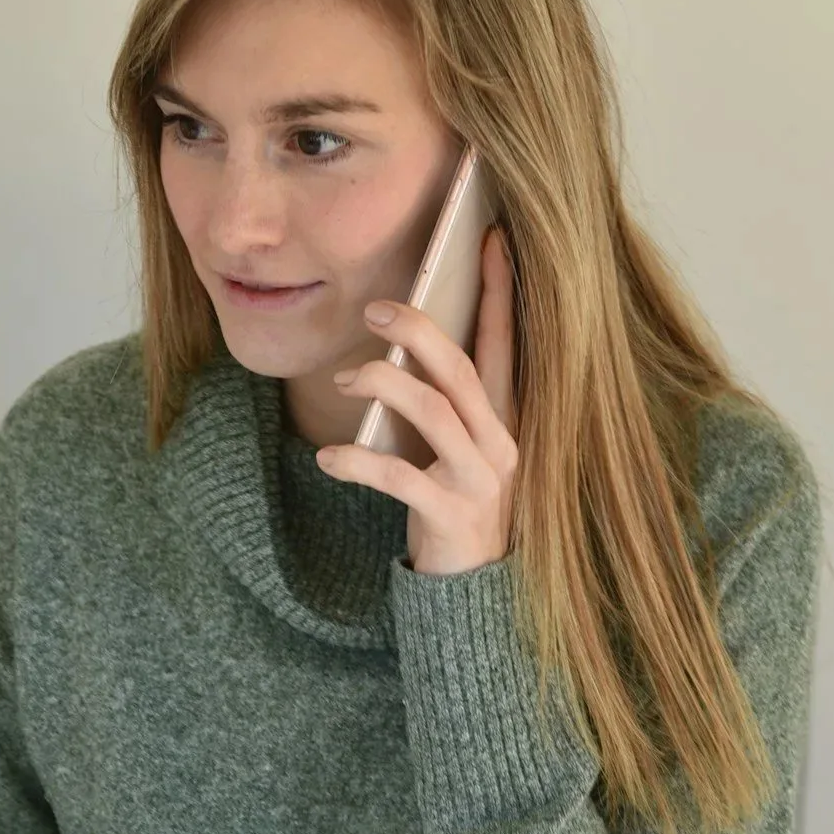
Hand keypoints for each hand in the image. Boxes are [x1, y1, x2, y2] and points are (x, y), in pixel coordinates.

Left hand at [318, 226, 520, 575]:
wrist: (474, 594)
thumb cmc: (454, 505)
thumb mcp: (455, 449)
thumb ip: (440, 402)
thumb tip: (399, 345)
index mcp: (505, 419)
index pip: (506, 343)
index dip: (499, 290)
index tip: (490, 238)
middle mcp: (502, 443)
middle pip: (463, 369)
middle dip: (419, 330)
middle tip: (372, 309)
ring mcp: (481, 481)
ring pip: (436, 413)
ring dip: (385, 386)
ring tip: (344, 381)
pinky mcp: (450, 515)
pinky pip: (400, 478)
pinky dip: (359, 463)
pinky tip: (327, 460)